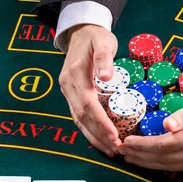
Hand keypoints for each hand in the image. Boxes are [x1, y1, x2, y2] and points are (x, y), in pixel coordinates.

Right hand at [59, 24, 120, 156]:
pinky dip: (89, 129)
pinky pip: (78, 114)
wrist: (80, 31)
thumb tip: (107, 76)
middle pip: (82, 117)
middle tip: (115, 149)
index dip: (101, 122)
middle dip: (98, 135)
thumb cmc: (95, 37)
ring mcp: (67, 90)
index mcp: (76, 74)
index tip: (115, 135)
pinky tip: (100, 138)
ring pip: (78, 119)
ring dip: (93, 136)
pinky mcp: (70, 93)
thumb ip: (104, 58)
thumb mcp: (103, 42)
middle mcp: (68, 85)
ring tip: (109, 149)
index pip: (88, 104)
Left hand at [120, 85, 182, 170]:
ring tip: (132, 158)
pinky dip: (166, 165)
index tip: (125, 141)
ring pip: (173, 167)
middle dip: (140, 157)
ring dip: (150, 164)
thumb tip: (165, 126)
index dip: (142, 145)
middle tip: (120, 152)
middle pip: (165, 160)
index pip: (164, 145)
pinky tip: (155, 161)